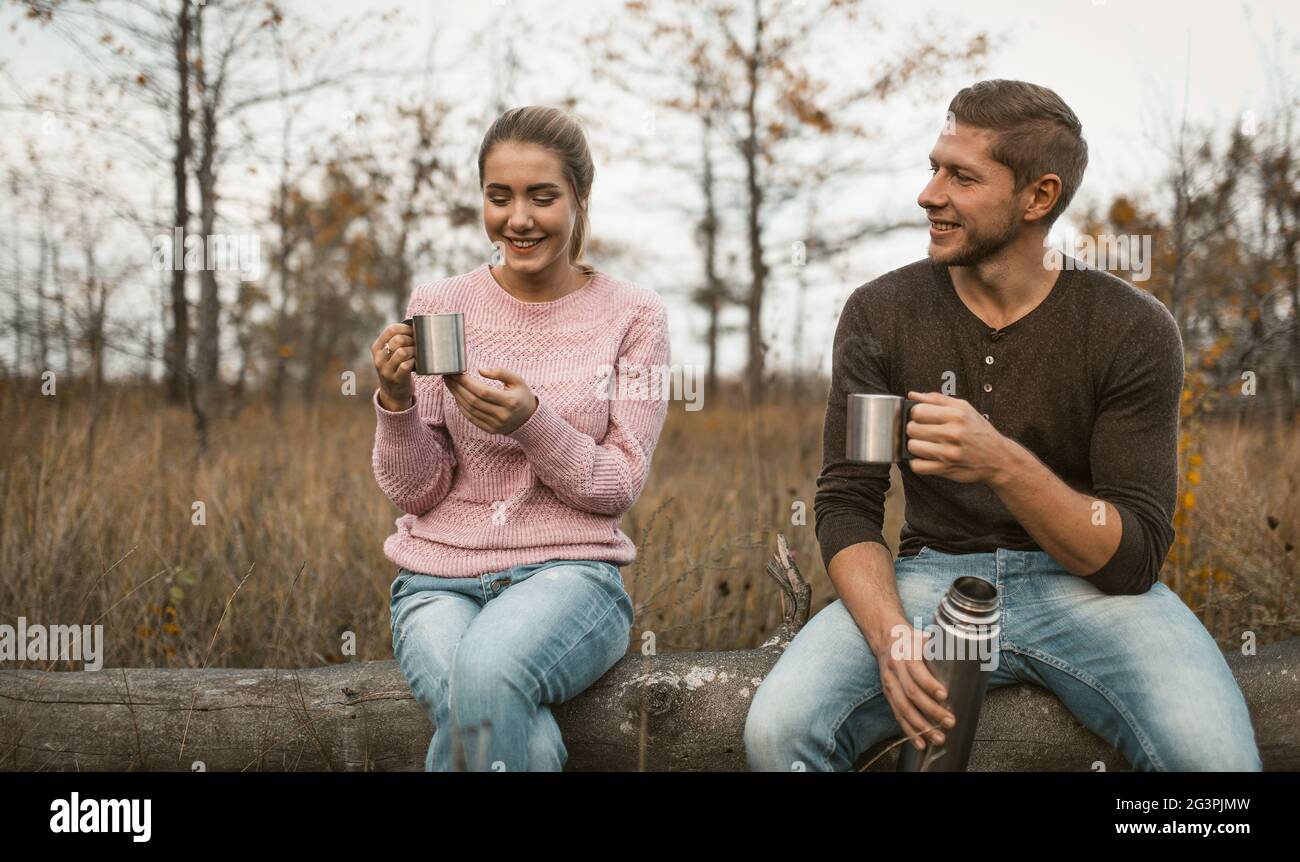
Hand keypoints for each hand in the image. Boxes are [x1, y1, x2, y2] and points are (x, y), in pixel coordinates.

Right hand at [372, 321, 415, 410]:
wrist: (393, 393)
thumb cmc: (395, 368)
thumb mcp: (389, 354)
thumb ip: (396, 341)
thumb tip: (415, 324)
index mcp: (376, 348)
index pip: (391, 330)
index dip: (405, 328)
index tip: (414, 331)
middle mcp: (379, 358)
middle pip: (398, 340)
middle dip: (412, 340)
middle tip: (418, 344)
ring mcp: (386, 370)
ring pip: (402, 352)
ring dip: (414, 351)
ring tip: (418, 353)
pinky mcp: (396, 379)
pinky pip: (406, 365)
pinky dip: (414, 361)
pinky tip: (416, 362)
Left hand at [444, 367, 537, 434]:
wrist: (529, 419)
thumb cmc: (521, 396)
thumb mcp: (517, 380)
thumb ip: (501, 372)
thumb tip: (480, 370)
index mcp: (510, 401)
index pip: (483, 391)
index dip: (467, 382)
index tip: (457, 373)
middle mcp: (502, 415)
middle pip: (473, 401)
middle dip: (458, 387)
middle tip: (448, 376)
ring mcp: (496, 424)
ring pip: (470, 410)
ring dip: (457, 396)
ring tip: (450, 384)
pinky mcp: (490, 430)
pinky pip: (471, 418)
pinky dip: (461, 407)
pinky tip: (457, 396)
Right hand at [875, 619, 956, 750]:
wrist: (885, 636)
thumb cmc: (912, 638)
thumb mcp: (926, 636)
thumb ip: (943, 647)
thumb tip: (974, 653)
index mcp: (906, 653)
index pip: (916, 671)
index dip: (929, 685)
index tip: (944, 696)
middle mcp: (895, 669)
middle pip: (911, 693)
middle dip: (931, 710)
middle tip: (949, 721)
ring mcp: (890, 683)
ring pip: (903, 708)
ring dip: (921, 726)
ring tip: (938, 737)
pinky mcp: (888, 694)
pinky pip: (897, 715)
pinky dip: (909, 731)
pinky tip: (920, 742)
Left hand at [905, 390, 1008, 483]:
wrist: (998, 457)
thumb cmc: (979, 431)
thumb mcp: (964, 408)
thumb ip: (937, 399)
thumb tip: (912, 395)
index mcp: (956, 415)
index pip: (917, 411)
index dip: (915, 414)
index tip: (921, 417)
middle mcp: (953, 433)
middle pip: (912, 429)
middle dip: (914, 429)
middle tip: (922, 431)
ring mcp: (949, 452)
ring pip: (912, 447)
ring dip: (915, 446)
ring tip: (924, 444)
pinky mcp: (946, 469)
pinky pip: (917, 466)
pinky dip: (917, 462)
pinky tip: (925, 457)